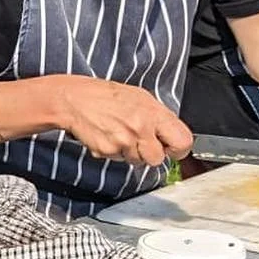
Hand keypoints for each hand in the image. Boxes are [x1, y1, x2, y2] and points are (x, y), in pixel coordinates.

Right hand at [48, 77, 193, 165]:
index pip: (183, 141)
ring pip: (138, 161)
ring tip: (120, 135)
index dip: (177, 148)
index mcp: (153, 113)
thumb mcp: (141, 98)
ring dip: (130, 153)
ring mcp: (124, 141)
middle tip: (139, 141)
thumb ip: (159, 118)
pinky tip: (108, 137)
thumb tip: (171, 134)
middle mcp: (141, 127)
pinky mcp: (108, 150)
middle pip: (158, 158)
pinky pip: (118, 160)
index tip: (170, 147)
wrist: (76, 99)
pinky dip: (114, 152)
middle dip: (150, 154)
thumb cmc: (107, 96)